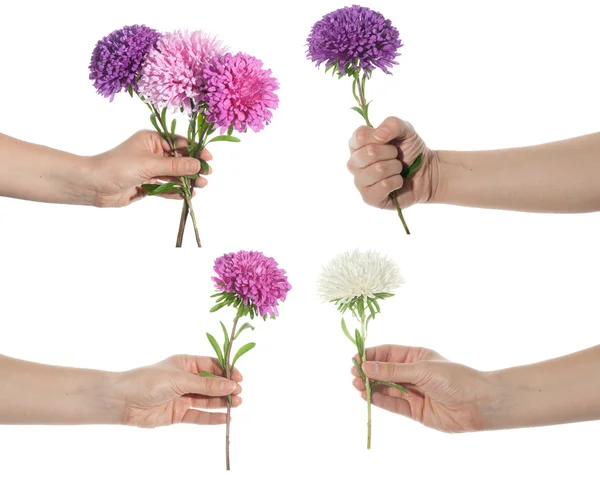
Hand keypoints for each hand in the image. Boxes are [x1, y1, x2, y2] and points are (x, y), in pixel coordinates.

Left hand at [88, 131, 212, 207]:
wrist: (93, 186)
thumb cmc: (118, 167)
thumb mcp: (149, 164)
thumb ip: (175, 165)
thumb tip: (198, 165)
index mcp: (151, 140)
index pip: (179, 143)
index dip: (195, 150)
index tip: (208, 158)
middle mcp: (152, 153)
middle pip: (178, 159)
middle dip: (192, 168)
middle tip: (206, 175)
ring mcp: (149, 170)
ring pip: (173, 174)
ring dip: (186, 181)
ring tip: (200, 187)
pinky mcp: (146, 185)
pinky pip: (165, 187)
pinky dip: (175, 191)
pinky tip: (186, 195)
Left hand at [113, 355, 241, 427]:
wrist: (122, 401)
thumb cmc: (149, 381)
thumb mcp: (181, 379)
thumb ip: (207, 384)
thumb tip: (232, 385)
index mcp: (186, 363)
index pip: (213, 365)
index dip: (227, 371)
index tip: (239, 378)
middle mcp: (186, 379)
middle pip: (212, 383)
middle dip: (226, 388)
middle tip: (239, 393)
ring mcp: (183, 397)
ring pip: (207, 400)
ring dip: (222, 402)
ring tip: (238, 404)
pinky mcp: (178, 413)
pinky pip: (199, 415)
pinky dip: (212, 417)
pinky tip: (225, 418)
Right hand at [347, 117, 439, 209]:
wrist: (425, 172)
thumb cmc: (409, 151)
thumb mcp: (405, 130)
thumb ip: (392, 124)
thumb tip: (380, 135)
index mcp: (357, 145)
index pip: (359, 136)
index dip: (379, 136)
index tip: (389, 140)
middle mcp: (354, 163)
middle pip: (369, 152)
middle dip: (391, 153)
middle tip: (396, 156)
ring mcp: (360, 182)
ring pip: (377, 170)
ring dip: (395, 168)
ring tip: (397, 169)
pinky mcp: (368, 198)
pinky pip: (382, 186)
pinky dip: (396, 182)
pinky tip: (397, 182)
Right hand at [351, 345, 496, 432]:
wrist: (479, 404)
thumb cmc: (454, 379)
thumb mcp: (421, 370)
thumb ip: (392, 371)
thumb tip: (366, 367)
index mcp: (415, 356)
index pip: (387, 353)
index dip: (370, 356)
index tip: (355, 360)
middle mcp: (412, 373)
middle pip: (384, 372)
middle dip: (368, 373)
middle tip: (354, 375)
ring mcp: (413, 392)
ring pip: (386, 388)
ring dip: (371, 387)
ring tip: (357, 386)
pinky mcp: (415, 411)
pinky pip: (393, 404)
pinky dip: (380, 401)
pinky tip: (368, 397)